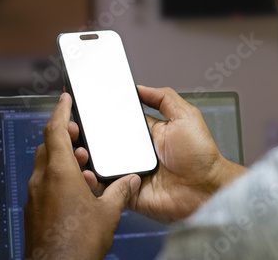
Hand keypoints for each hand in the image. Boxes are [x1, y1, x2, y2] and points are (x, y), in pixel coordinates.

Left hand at [24, 93, 140, 259]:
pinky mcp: (35, 209)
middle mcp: (42, 180)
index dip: (61, 111)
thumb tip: (131, 181)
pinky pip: (45, 183)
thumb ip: (121, 190)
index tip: (65, 99)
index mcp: (59, 173)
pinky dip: (59, 178)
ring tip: (86, 167)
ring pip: (46, 165)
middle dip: (66, 136)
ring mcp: (35, 196)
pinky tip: (79, 191)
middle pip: (48, 146)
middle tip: (82, 136)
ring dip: (64, 159)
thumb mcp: (108, 212)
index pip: (55, 131)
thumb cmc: (78, 241)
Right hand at [74, 86, 247, 222]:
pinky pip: (103, 187)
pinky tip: (85, 171)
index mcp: (146, 134)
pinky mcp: (126, 191)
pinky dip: (91, 181)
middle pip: (101, 142)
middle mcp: (135, 152)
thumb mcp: (185, 116)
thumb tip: (140, 87)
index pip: (116, 120)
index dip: (100, 114)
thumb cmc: (201, 155)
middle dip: (84, 134)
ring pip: (98, 164)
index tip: (83, 106)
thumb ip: (164, 98)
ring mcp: (129, 172)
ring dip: (84, 156)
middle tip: (71, 127)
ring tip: (76, 147)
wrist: (206, 189)